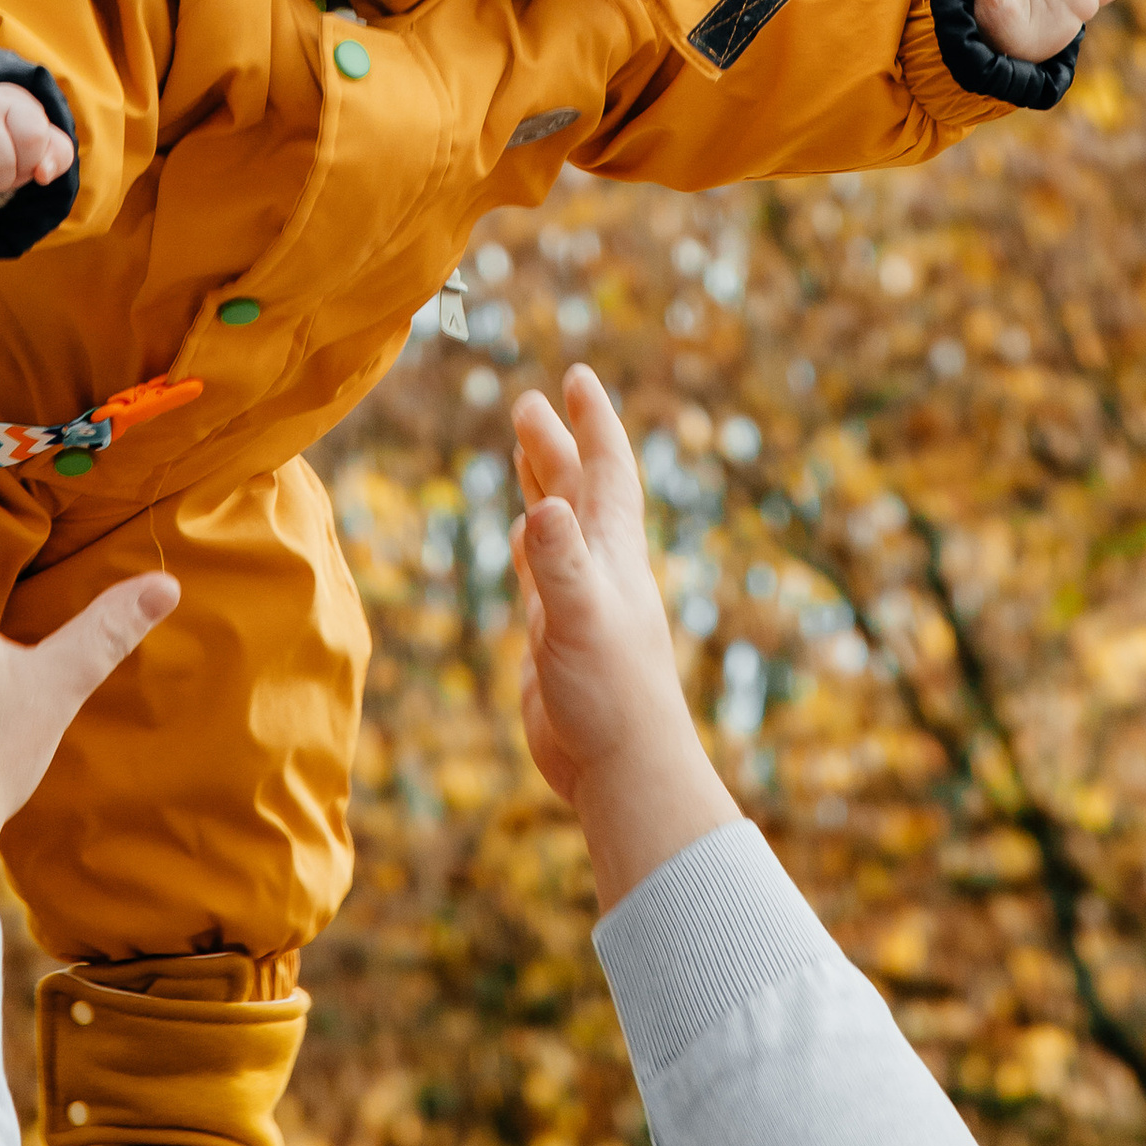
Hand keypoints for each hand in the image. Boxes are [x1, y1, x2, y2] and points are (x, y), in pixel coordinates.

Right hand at [510, 364, 736, 911]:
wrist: (621, 767)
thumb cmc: (612, 696)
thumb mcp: (578, 620)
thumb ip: (558, 565)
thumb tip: (541, 507)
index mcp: (613, 553)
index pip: (607, 471)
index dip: (593, 423)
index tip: (576, 378)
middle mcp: (600, 567)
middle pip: (578, 489)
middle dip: (556, 444)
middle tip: (527, 402)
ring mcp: (579, 599)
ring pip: (561, 525)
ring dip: (545, 484)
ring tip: (528, 448)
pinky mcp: (557, 634)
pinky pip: (543, 570)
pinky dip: (532, 540)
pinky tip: (525, 531)